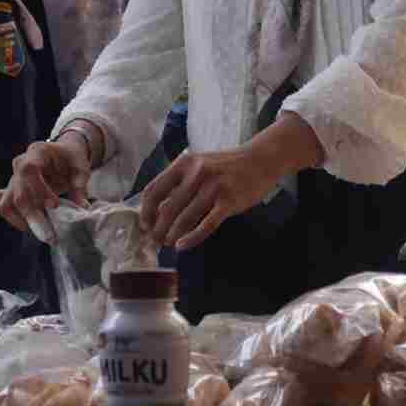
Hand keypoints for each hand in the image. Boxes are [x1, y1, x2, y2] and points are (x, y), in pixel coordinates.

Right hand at [0, 136, 89, 242]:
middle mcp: (19, 165)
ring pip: (6, 202)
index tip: (54, 206)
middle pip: (18, 193)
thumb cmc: (70, 159)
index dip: (39, 190)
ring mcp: (13, 178)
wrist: (62, 154)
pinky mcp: (9, 190)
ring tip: (41, 232)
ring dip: (21, 221)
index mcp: (36, 153)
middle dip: (33, 216)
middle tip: (49, 236)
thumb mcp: (80, 167)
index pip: (29, 171)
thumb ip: (80, 185)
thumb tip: (81, 208)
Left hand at [140, 147, 290, 251]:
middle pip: (168, 207)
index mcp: (184, 163)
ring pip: (185, 217)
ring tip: (168, 243)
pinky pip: (206, 224)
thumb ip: (180, 184)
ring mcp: (213, 187)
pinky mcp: (229, 201)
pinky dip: (192, 237)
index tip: (145, 224)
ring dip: (173, 234)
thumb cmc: (226, 166)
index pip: (154, 189)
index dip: (146, 210)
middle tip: (156, 241)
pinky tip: (183, 245)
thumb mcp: (199, 166)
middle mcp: (196, 173)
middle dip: (158, 228)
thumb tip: (159, 211)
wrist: (260, 160)